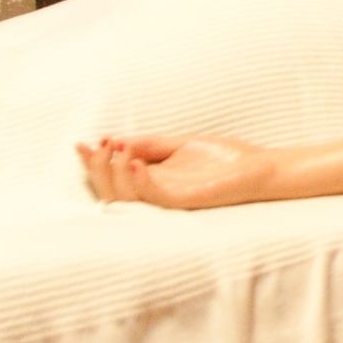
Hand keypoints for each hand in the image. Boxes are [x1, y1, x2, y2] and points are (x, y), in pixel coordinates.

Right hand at [77, 134, 276, 209]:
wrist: (259, 167)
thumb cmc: (225, 159)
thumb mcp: (180, 144)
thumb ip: (149, 144)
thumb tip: (115, 140)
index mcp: (154, 182)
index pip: (113, 179)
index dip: (93, 164)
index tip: (82, 143)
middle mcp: (157, 194)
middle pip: (111, 193)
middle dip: (97, 169)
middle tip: (98, 146)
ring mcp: (169, 200)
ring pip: (126, 199)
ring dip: (113, 174)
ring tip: (116, 150)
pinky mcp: (185, 202)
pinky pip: (153, 197)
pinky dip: (139, 180)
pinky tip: (134, 161)